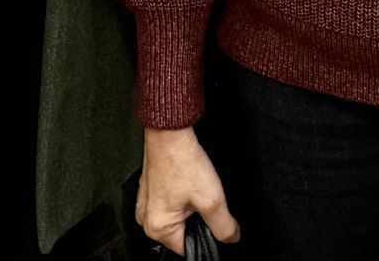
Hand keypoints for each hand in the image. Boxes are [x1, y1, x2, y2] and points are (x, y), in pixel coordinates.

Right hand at [138, 125, 238, 250]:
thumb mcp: (212, 199)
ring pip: (178, 217)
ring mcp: (146, 204)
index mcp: (157, 228)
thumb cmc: (183, 161)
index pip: (188, 248)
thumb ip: (224, 226)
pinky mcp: (150, 190)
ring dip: (191, 208)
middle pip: (182, 233)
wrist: (170, 131)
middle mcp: (146, 219)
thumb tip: (231, 238)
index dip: (206, 237)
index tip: (213, 220)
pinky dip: (183, 196)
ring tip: (196, 188)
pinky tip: (189, 182)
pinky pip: (170, 203)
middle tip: (205, 199)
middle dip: (198, 221)